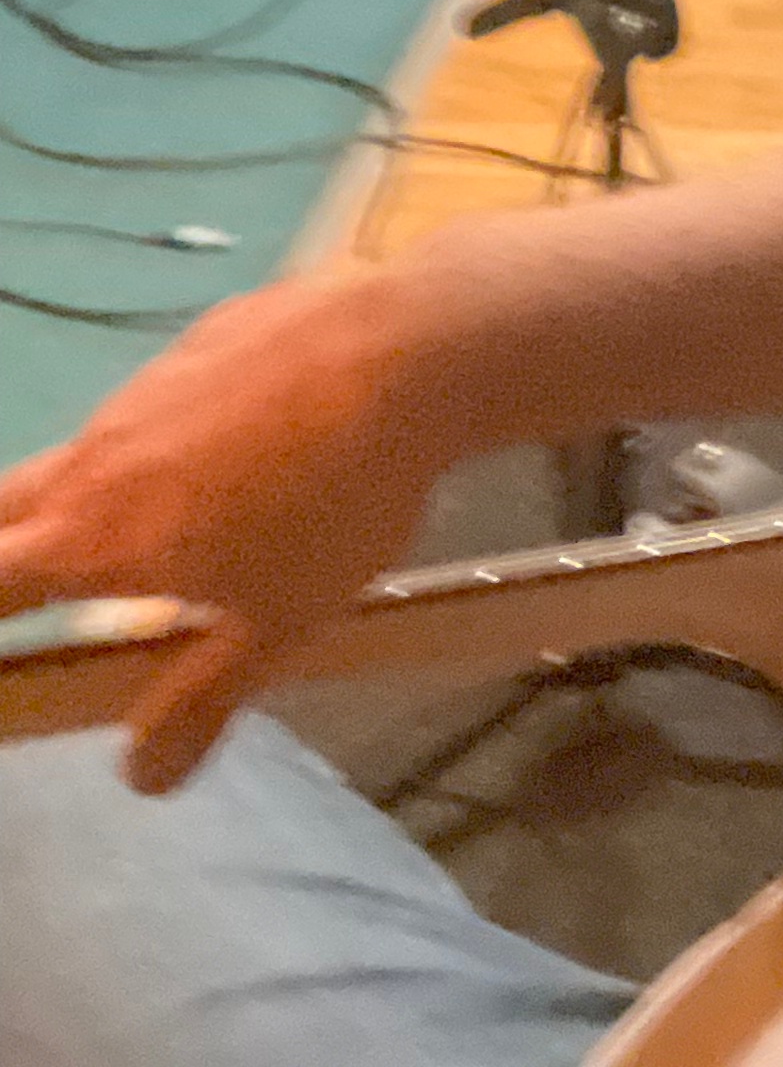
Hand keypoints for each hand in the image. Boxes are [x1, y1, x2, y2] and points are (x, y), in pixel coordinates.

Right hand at [0, 275, 461, 791]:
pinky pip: (155, 399)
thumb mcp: (277, 625)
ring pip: (81, 450)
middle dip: (3, 553)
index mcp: (92, 536)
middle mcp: (95, 456)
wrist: (408, 351)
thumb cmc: (335, 503)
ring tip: (141, 526)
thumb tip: (141, 779)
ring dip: (84, 493)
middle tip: (26, 588)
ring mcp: (144, 386)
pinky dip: (162, 436)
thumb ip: (202, 701)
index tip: (4, 645)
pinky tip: (232, 445)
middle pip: (3, 510)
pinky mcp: (202, 337)